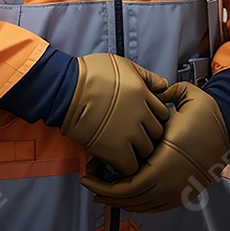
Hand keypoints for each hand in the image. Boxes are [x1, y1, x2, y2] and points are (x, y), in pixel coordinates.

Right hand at [60, 53, 168, 176]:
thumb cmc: (88, 73)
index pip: (162, 112)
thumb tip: (164, 85)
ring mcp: (129, 132)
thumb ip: (146, 75)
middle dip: (149, 133)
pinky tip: (118, 156)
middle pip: (157, 133)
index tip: (143, 119)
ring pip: (147, 150)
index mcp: (143, 93)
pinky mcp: (115, 150)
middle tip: (135, 133)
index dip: (153, 116)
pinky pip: (131, 166)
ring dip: (138, 149)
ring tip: (125, 145)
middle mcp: (140, 113)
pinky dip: (126, 164)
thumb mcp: (122, 64)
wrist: (66, 89)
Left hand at [80, 80, 229, 211]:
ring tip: (102, 191)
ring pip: (143, 205)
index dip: (105, 183)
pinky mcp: (185, 192)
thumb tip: (148, 89)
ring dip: (120, 201)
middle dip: (106, 193)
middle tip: (89, 182)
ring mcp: (179, 189)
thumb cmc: (206, 112)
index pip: (129, 183)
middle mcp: (171, 180)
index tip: (89, 172)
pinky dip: (138, 204)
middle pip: (131, 199)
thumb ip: (163, 90)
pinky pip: (156, 206)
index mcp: (166, 158)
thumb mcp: (185, 95)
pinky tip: (126, 196)